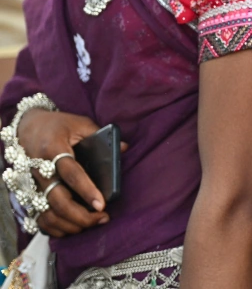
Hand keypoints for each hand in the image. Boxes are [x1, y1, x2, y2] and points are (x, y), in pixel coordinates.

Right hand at [17, 109, 116, 235]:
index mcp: (53, 150)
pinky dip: (55, 228)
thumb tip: (124, 148)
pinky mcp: (30, 194)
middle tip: (102, 217)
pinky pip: (39, 218)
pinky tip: (73, 228)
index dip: (86, 190)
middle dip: (80, 215)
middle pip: (58, 200)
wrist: (27, 127)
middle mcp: (40, 171)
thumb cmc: (58, 125)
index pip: (71, 174)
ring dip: (70, 224)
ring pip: (48, 213)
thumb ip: (101, 135)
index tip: (101, 204)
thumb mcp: (79, 123)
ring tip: (92, 223)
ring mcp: (33, 185)